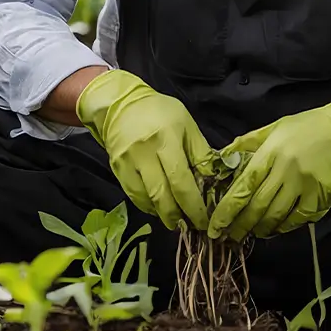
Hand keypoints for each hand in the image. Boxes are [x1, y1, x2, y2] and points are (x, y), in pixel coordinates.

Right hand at [75, 69, 214, 230]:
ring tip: (176, 220)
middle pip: (162, 195)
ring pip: (147, 199)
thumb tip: (214, 181)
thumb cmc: (160, 112)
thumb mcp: (186, 125)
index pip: (181, 180)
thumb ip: (200, 153)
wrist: (121, 104)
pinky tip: (158, 208)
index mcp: (166, 138)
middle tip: (190, 226)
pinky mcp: (116, 169)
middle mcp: (145, 152)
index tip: (204, 220)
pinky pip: (134, 196)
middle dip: (179, 216)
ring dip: (163, 214)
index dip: (193, 205)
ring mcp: (127, 162)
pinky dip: (148, 206)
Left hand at [207, 94, 330, 241]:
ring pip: (277, 215)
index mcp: (271, 151)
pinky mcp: (321, 197)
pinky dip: (284, 226)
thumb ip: (248, 144)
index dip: (227, 208)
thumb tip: (223, 158)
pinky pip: (298, 219)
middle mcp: (286, 169)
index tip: (215, 225)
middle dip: (240, 225)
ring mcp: (304, 185)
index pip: (244, 185)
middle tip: (228, 237)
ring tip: (249, 233)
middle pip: (258, 205)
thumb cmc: (305, 127)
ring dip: (260, 228)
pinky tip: (275, 229)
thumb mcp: (273, 128)